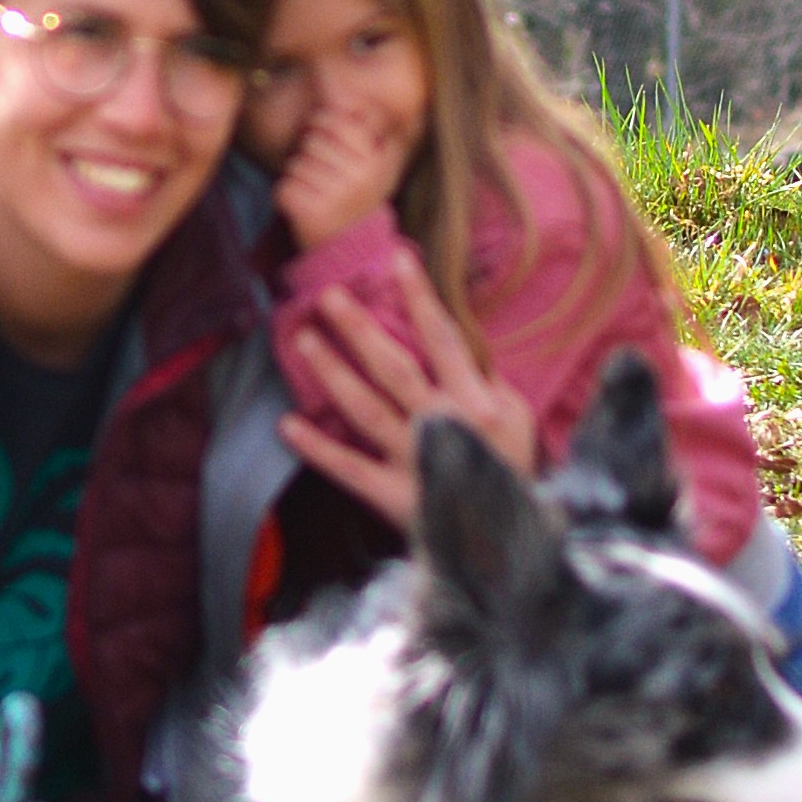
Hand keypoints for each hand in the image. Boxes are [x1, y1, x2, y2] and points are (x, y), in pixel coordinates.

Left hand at [274, 99, 409, 247]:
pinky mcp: (309, 213)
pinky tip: (305, 207)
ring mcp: (334, 196)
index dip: (322, 126)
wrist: (352, 250)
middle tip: (324, 177)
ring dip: (299, 176)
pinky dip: (286, 195)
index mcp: (374, 159)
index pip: (334, 120)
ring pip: (296, 163)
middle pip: (312, 140)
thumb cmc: (354, 196)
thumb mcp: (368, 160)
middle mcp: (358, 177)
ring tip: (318, 193)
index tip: (327, 142)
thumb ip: (357, 124)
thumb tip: (333, 77)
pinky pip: (284, 186)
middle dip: (310, 154)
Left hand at [279, 256, 541, 527]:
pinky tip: (286, 424)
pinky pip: (349, 468)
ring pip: (367, 410)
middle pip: (395, 369)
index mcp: (477, 403)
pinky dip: (317, 448)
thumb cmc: (511, 469)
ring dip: (333, 374)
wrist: (510, 543)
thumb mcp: (515, 417)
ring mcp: (415, 462)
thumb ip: (482, 377)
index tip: (396, 258)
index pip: (443, 339)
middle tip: (328, 296)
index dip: (419, 297)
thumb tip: (447, 334)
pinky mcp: (393, 497)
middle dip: (361, 330)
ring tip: (304, 340)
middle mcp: (444, 427)